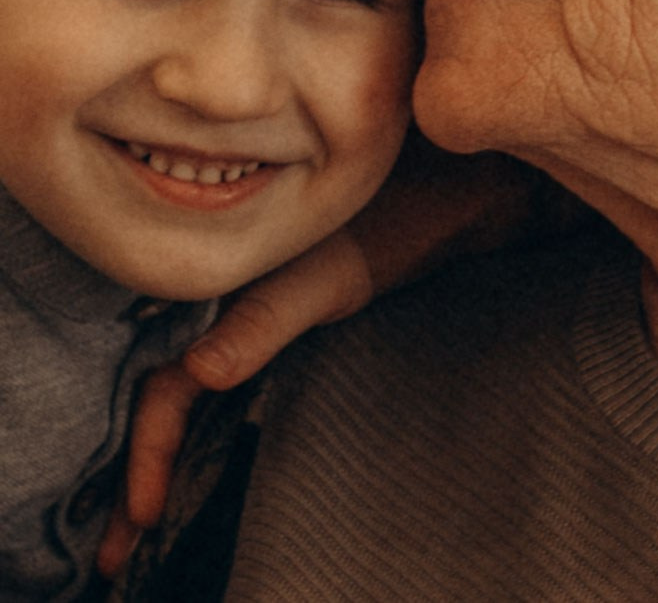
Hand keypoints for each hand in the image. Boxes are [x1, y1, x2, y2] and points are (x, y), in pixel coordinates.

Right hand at [99, 139, 564, 574]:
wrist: (437, 206)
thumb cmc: (385, 234)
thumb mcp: (322, 279)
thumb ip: (263, 321)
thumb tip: (201, 373)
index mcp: (215, 289)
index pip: (164, 384)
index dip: (148, 451)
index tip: (145, 516)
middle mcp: (219, 308)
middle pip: (161, 400)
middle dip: (136, 474)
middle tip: (113, 558)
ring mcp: (243, 324)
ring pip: (186, 403)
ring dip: (163, 464)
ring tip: (137, 536)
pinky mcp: (271, 337)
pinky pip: (219, 397)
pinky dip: (199, 441)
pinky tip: (192, 476)